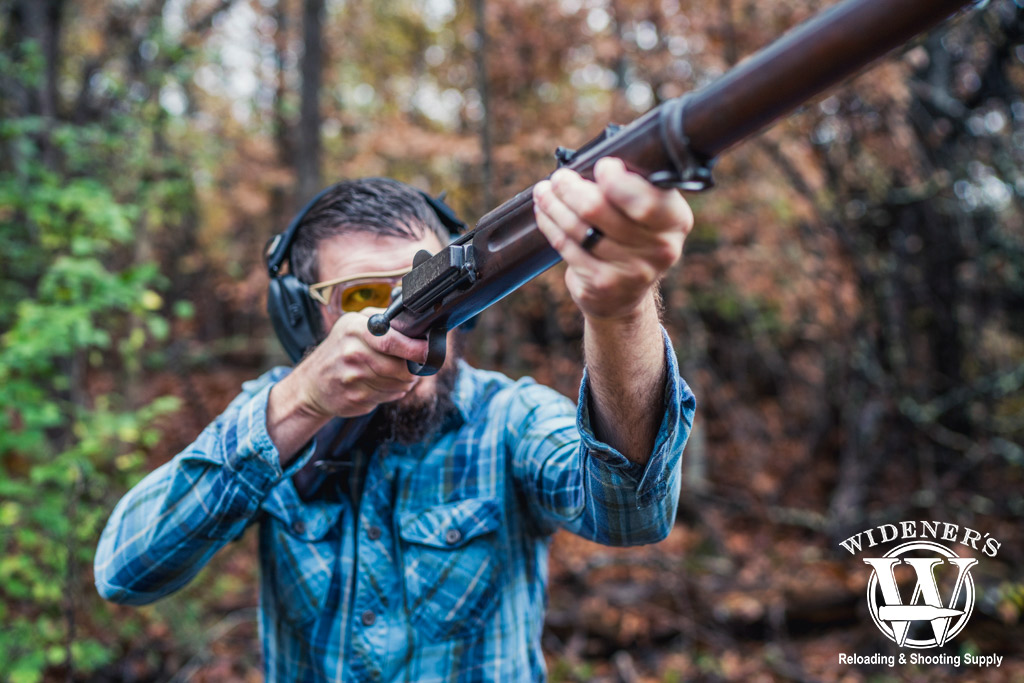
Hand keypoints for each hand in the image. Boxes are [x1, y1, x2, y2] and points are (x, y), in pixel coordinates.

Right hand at [282, 308, 428, 418]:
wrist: (312, 383)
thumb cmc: (339, 349)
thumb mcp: (353, 324)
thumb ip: (382, 320)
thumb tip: (416, 323)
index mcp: (355, 329)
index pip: (392, 341)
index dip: (415, 349)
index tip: (428, 351)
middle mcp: (352, 353)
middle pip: (399, 367)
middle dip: (413, 369)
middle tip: (415, 365)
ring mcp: (353, 378)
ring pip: (397, 384)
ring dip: (405, 381)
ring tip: (397, 374)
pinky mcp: (356, 398)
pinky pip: (389, 396)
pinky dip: (393, 392)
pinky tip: (383, 384)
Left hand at [533, 157, 692, 320]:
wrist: (626, 294)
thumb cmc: (633, 235)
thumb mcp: (647, 210)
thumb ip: (632, 184)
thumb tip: (594, 156)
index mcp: (675, 220)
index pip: (646, 201)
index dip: (618, 182)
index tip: (601, 166)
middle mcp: (659, 248)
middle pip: (599, 210)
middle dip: (571, 188)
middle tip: (558, 178)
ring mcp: (631, 271)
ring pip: (578, 228)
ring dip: (554, 205)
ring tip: (543, 191)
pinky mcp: (602, 284)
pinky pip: (567, 247)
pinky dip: (550, 226)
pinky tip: (544, 213)